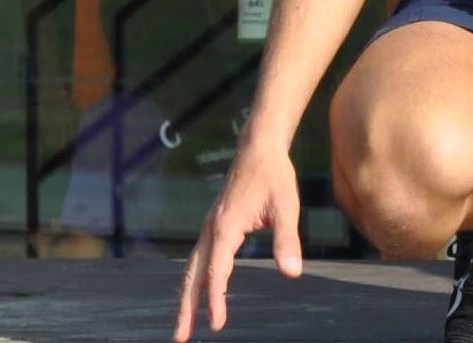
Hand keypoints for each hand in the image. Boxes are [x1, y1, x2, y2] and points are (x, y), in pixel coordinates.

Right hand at [175, 142, 303, 338]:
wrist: (259, 147)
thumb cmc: (275, 175)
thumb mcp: (287, 206)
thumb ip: (287, 240)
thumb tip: (292, 273)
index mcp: (225, 227)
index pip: (216, 272)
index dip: (216, 299)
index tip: (217, 324)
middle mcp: (210, 229)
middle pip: (192, 275)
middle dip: (186, 307)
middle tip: (180, 337)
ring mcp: (209, 227)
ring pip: (192, 268)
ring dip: (187, 296)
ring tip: (184, 324)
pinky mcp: (214, 225)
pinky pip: (199, 258)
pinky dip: (195, 279)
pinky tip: (200, 293)